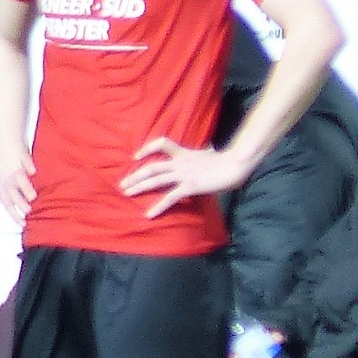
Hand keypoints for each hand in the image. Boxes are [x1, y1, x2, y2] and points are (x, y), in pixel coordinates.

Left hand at [0, 154, 35, 224]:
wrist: (7, 142)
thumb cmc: (13, 166)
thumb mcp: (13, 181)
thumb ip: (20, 194)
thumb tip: (32, 210)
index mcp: (5, 186)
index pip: (7, 203)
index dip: (13, 214)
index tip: (23, 224)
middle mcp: (8, 178)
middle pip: (11, 192)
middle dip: (19, 202)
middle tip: (29, 212)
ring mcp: (14, 167)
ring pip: (17, 178)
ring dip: (24, 188)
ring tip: (33, 197)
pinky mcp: (21, 155)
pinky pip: (24, 160)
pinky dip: (27, 166)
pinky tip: (33, 171)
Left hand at [120, 136, 253, 218]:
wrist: (235, 165)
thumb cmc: (225, 161)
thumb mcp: (208, 154)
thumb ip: (200, 155)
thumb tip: (206, 151)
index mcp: (184, 153)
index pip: (162, 144)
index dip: (147, 148)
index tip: (135, 156)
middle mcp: (180, 163)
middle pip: (152, 167)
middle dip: (135, 176)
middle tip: (122, 185)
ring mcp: (184, 174)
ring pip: (156, 180)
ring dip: (139, 187)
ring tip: (126, 194)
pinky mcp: (190, 186)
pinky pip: (170, 197)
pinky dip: (158, 206)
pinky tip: (148, 214)